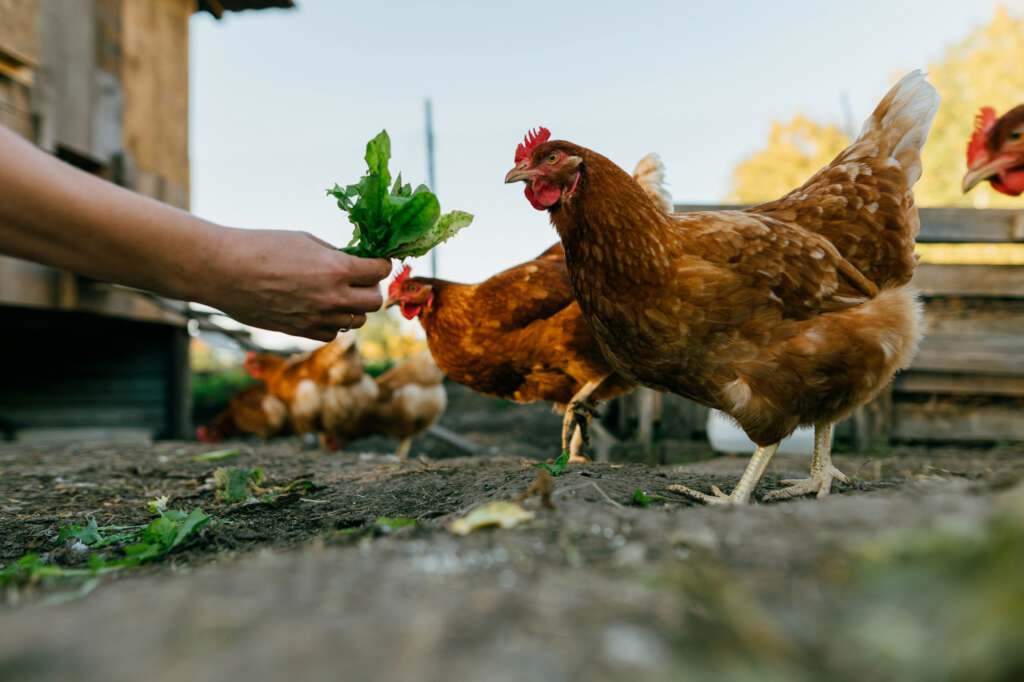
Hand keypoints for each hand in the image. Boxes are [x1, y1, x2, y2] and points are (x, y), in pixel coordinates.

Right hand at [204, 228, 391, 340]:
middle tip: (359, 279)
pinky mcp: (301, 331)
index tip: (375, 262)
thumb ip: (335, 255)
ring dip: (353, 307)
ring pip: (357, 321)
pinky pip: (332, 333)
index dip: (380, 264)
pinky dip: (333, 322)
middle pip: (374, 302)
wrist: (224, 271)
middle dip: (371, 288)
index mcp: (336, 269)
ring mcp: (318, 318)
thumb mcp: (306, 241)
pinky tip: (320, 308)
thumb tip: (356, 262)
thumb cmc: (262, 247)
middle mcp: (332, 297)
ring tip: (338, 294)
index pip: (379, 271)